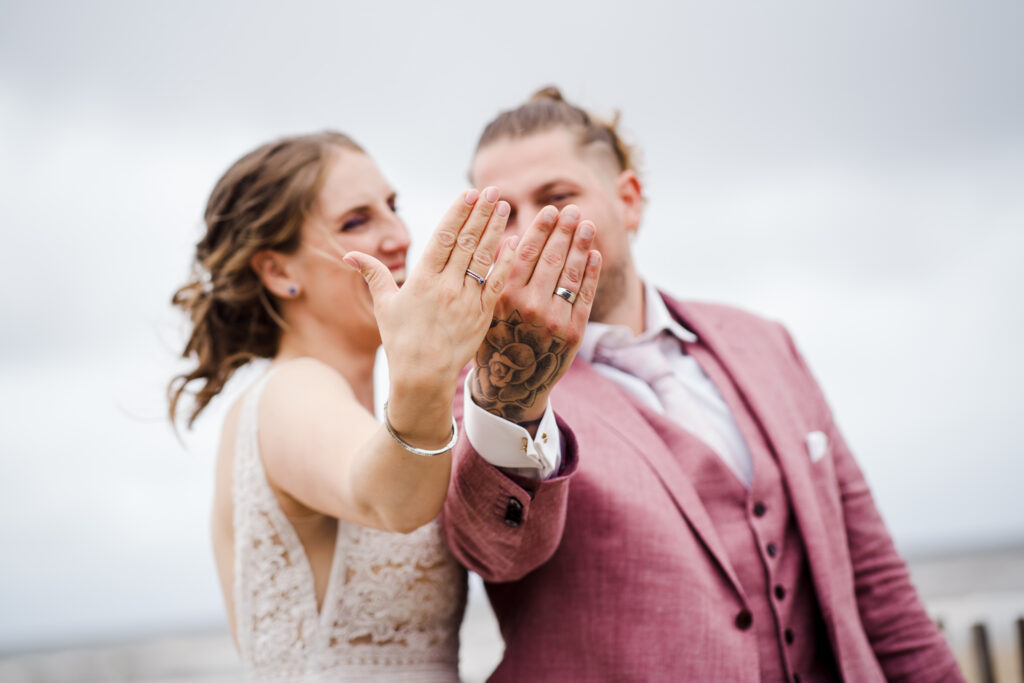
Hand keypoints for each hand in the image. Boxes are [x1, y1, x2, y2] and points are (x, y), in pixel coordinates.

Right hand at [344, 187, 516, 417]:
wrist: (423, 376)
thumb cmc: (401, 340)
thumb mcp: (384, 306)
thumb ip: (373, 274)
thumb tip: (349, 254)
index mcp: (422, 280)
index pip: (443, 238)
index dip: (457, 214)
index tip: (468, 194)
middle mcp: (446, 286)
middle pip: (466, 242)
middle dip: (480, 213)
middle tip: (493, 190)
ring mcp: (466, 300)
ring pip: (484, 258)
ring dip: (495, 230)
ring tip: (504, 207)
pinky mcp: (482, 314)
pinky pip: (497, 283)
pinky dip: (506, 262)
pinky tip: (514, 242)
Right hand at [469, 204, 600, 422]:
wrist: (511, 388)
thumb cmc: (494, 341)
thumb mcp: (487, 309)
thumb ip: (498, 276)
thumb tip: (514, 238)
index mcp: (504, 298)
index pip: (526, 254)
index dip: (540, 229)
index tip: (550, 210)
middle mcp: (530, 307)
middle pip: (551, 259)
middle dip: (564, 230)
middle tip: (572, 210)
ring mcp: (554, 320)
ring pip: (570, 274)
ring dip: (580, 245)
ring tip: (585, 225)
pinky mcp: (573, 332)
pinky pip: (585, 295)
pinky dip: (590, 273)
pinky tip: (593, 254)